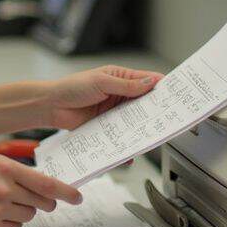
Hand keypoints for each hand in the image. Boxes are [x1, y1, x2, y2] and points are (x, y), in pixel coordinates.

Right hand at [0, 155, 81, 226]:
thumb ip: (14, 172)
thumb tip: (40, 184)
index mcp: (5, 167)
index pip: (46, 183)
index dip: (66, 192)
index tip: (76, 197)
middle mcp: (4, 188)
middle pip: (41, 202)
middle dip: (43, 203)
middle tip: (37, 202)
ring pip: (28, 216)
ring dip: (22, 212)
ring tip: (2, 204)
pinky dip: (9, 223)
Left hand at [44, 65, 164, 129]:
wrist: (51, 107)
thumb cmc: (72, 88)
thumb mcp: (101, 82)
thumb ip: (126, 85)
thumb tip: (149, 82)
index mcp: (120, 78)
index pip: (147, 80)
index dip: (161, 85)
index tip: (174, 93)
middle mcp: (120, 94)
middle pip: (144, 102)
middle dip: (155, 109)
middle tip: (167, 117)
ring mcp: (114, 111)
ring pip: (135, 119)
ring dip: (142, 126)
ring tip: (152, 133)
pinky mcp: (107, 126)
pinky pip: (122, 134)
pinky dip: (127, 141)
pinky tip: (131, 149)